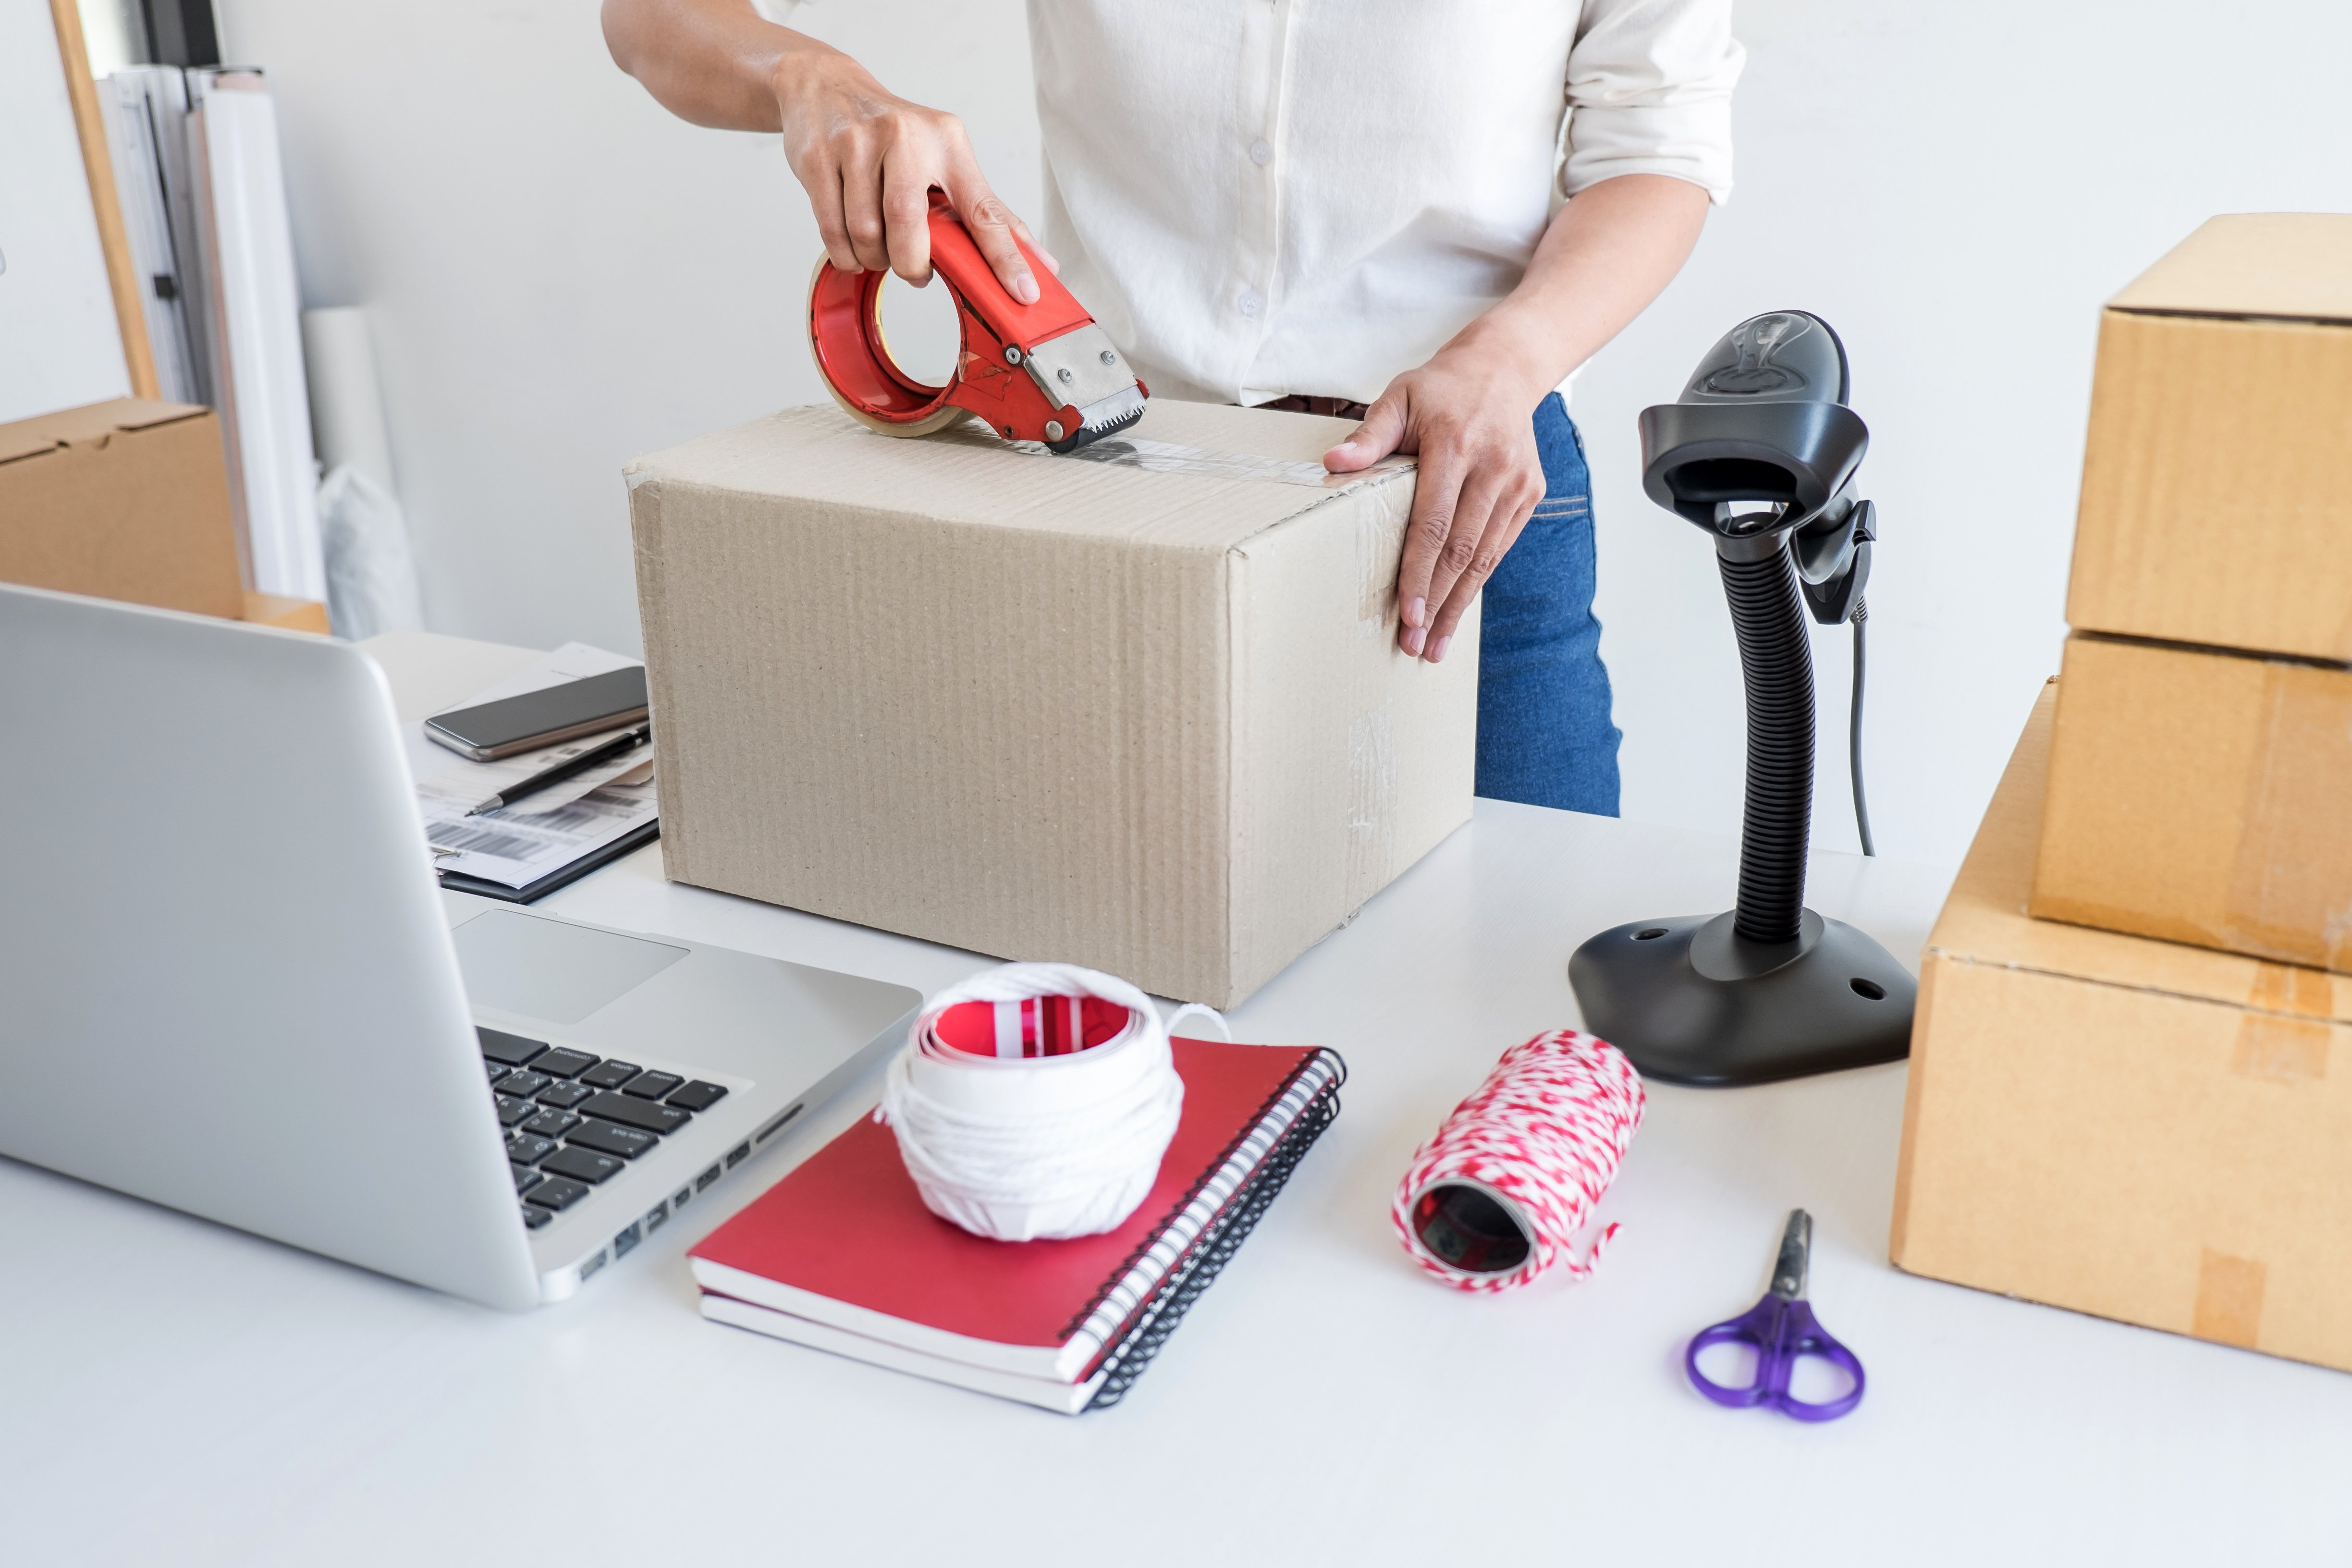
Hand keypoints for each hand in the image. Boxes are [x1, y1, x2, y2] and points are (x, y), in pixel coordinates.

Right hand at [770, 47, 1055, 299]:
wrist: (826, 86)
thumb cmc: (893, 134)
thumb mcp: (944, 157)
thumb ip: (984, 209)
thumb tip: (1039, 261)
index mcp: (947, 141)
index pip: (983, 209)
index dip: (1004, 257)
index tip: (1024, 293)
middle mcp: (904, 137)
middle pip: (908, 226)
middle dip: (911, 264)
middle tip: (915, 271)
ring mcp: (857, 144)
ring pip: (866, 234)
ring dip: (875, 259)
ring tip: (881, 250)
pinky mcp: (819, 158)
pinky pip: (833, 231)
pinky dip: (846, 254)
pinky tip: (854, 248)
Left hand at [1324, 335, 1552, 662]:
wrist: (1506, 368)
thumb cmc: (1441, 388)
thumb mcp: (1399, 396)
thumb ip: (1369, 435)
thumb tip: (1332, 463)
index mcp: (1456, 443)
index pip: (1433, 520)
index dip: (1419, 570)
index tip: (1406, 612)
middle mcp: (1493, 466)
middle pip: (1461, 549)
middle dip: (1436, 602)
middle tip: (1414, 645)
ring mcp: (1517, 483)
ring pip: (1484, 557)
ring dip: (1458, 605)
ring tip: (1434, 645)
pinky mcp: (1529, 494)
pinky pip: (1499, 548)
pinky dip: (1477, 582)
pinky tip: (1456, 612)